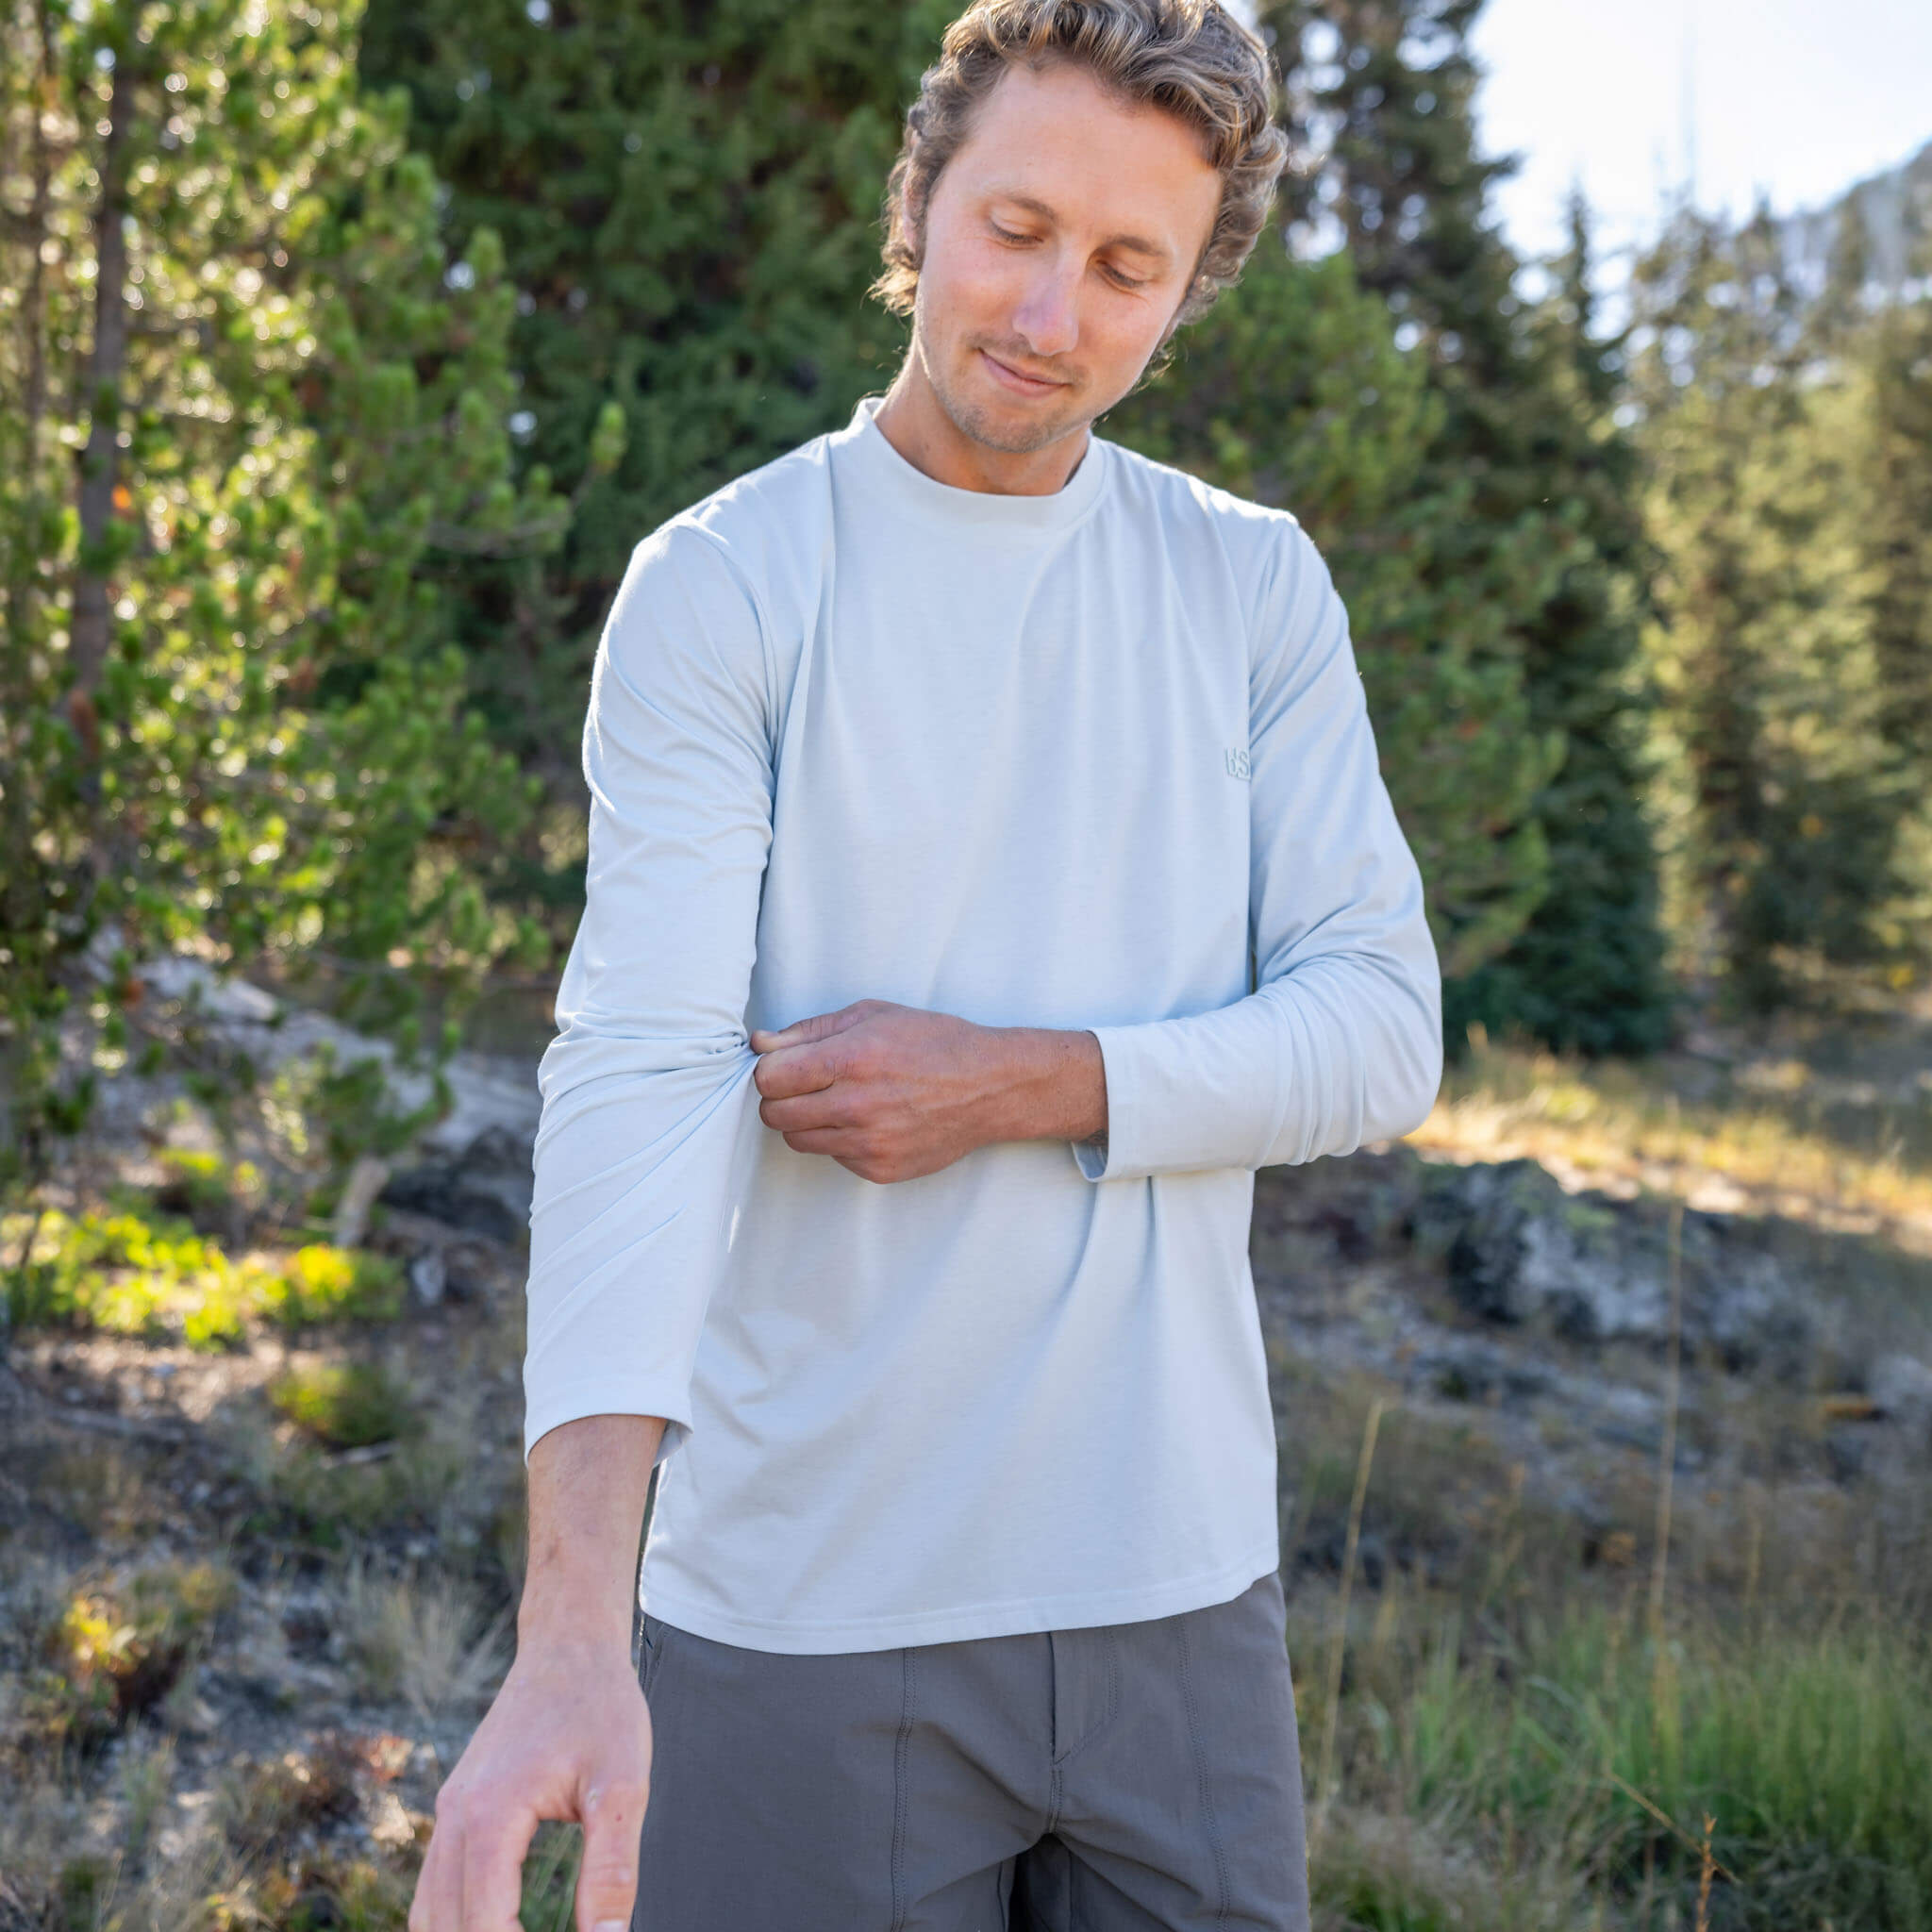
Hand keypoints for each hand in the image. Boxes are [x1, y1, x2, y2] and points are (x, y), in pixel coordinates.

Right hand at [409, 1637, 650, 1931]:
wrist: (569, 1643)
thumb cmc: (600, 1705)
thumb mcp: (624, 1783)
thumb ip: (613, 1867)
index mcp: (488, 1818)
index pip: (482, 1928)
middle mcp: (454, 1819)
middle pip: (443, 1927)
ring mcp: (449, 1814)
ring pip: (428, 1915)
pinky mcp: (456, 1810)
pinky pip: (435, 1887)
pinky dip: (452, 1921)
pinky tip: (494, 1928)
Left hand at [749, 998, 1104, 1183]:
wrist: (990, 1087)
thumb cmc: (932, 1042)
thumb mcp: (872, 1015)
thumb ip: (809, 1031)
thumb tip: (760, 1044)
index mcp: (850, 1060)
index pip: (767, 1078)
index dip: (771, 1070)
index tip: (787, 1065)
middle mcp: (856, 1106)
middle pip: (773, 1114)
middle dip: (782, 1097)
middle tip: (809, 1084)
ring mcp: (868, 1143)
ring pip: (797, 1140)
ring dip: (806, 1120)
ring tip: (839, 1101)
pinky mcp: (879, 1169)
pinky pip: (832, 1157)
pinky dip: (839, 1140)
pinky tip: (869, 1120)